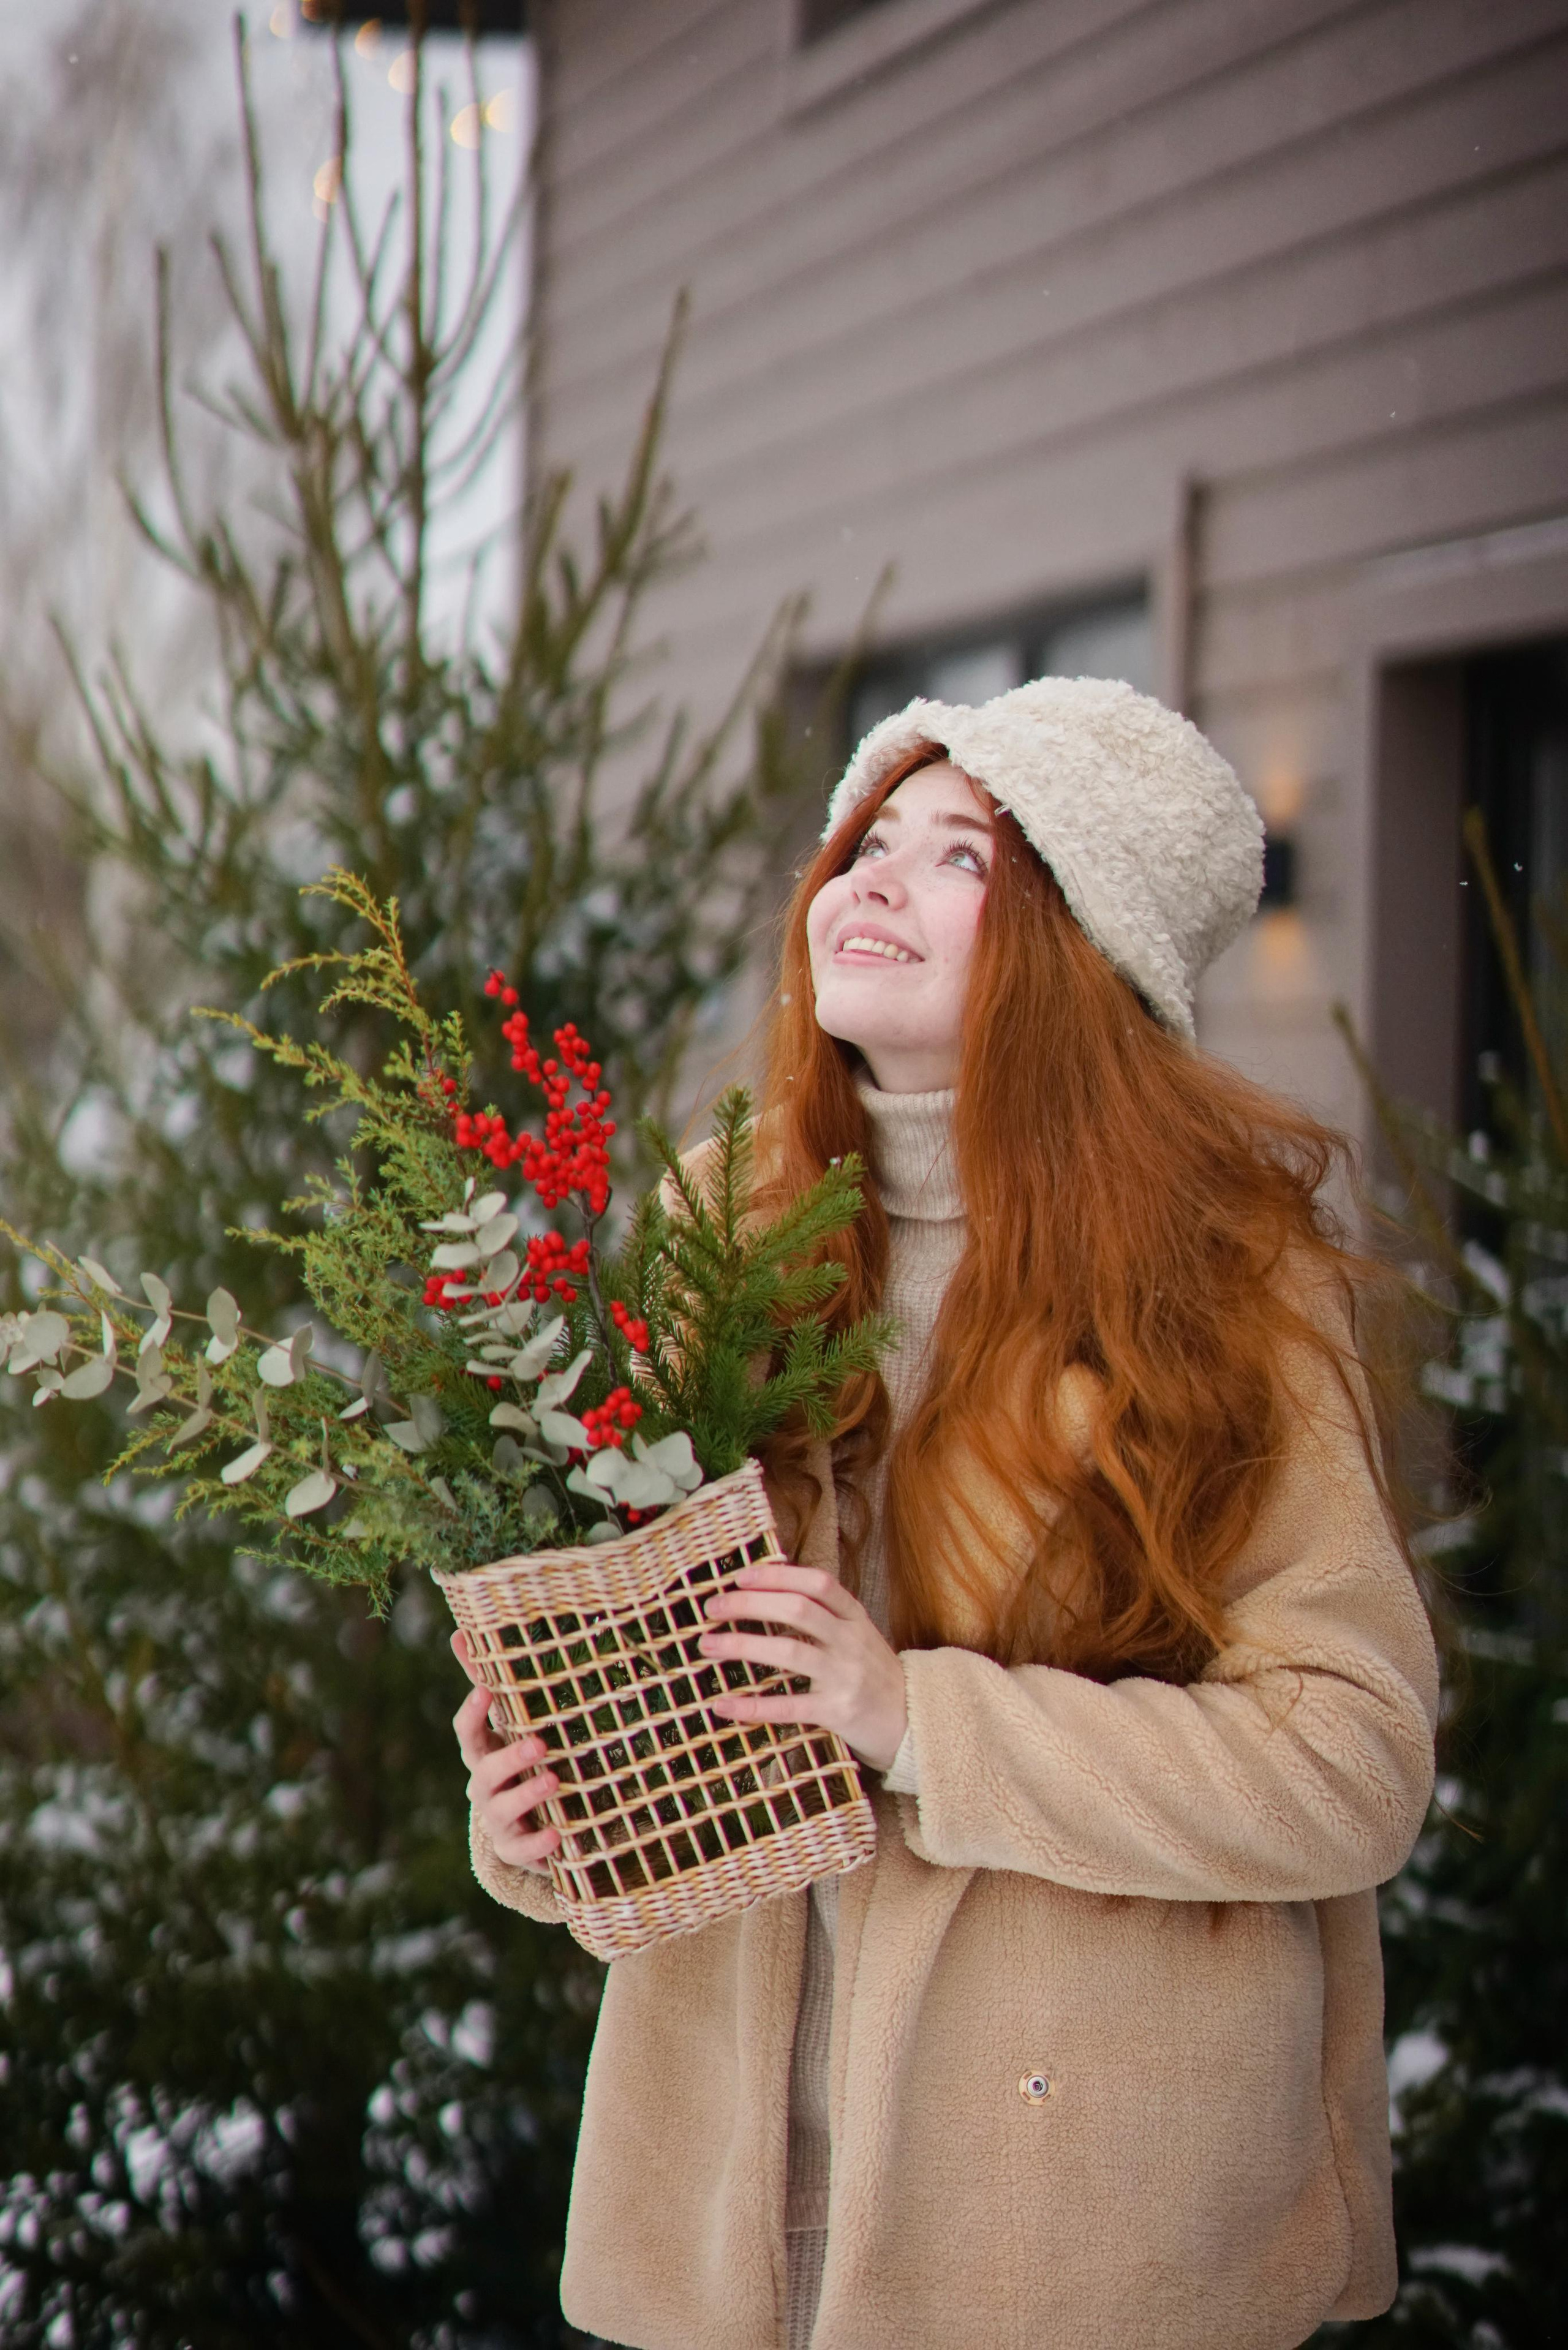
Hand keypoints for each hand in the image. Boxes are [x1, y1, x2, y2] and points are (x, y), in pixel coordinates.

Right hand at [450, 1630, 560, 1875]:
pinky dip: (539, 1844)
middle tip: (539, 1743)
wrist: (521, 1826)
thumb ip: (487, 1680)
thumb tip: (460, 1629)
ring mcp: (498, 1821)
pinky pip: (524, 1850)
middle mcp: (483, 1787)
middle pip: (484, 1773)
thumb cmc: (515, 1761)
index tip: (484, 1690)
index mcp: (481, 1754)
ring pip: (502, 1810)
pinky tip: (558, 1834)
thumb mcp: (505, 1725)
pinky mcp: (516, 1850)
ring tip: (555, 1780)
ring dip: (527, 1795)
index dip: (472, 1714)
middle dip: (509, 1758)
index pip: (467, 1734)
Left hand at [699, 1563, 907, 1772]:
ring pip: (789, 1651)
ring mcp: (845, 1676)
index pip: (817, 1583)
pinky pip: (788, 1707)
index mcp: (855, 1617)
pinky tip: (723, 1705)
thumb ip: (824, 1615)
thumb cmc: (873, 1674)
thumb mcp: (857, 1635)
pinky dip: (753, 1706)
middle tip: (712, 1606)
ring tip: (707, 1645)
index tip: (740, 1576)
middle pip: (798, 1609)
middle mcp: (851, 1641)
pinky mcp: (837, 1712)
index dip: (777, 1575)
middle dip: (750, 1603)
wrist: (913, 1721)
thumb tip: (767, 1591)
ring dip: (742, 1645)